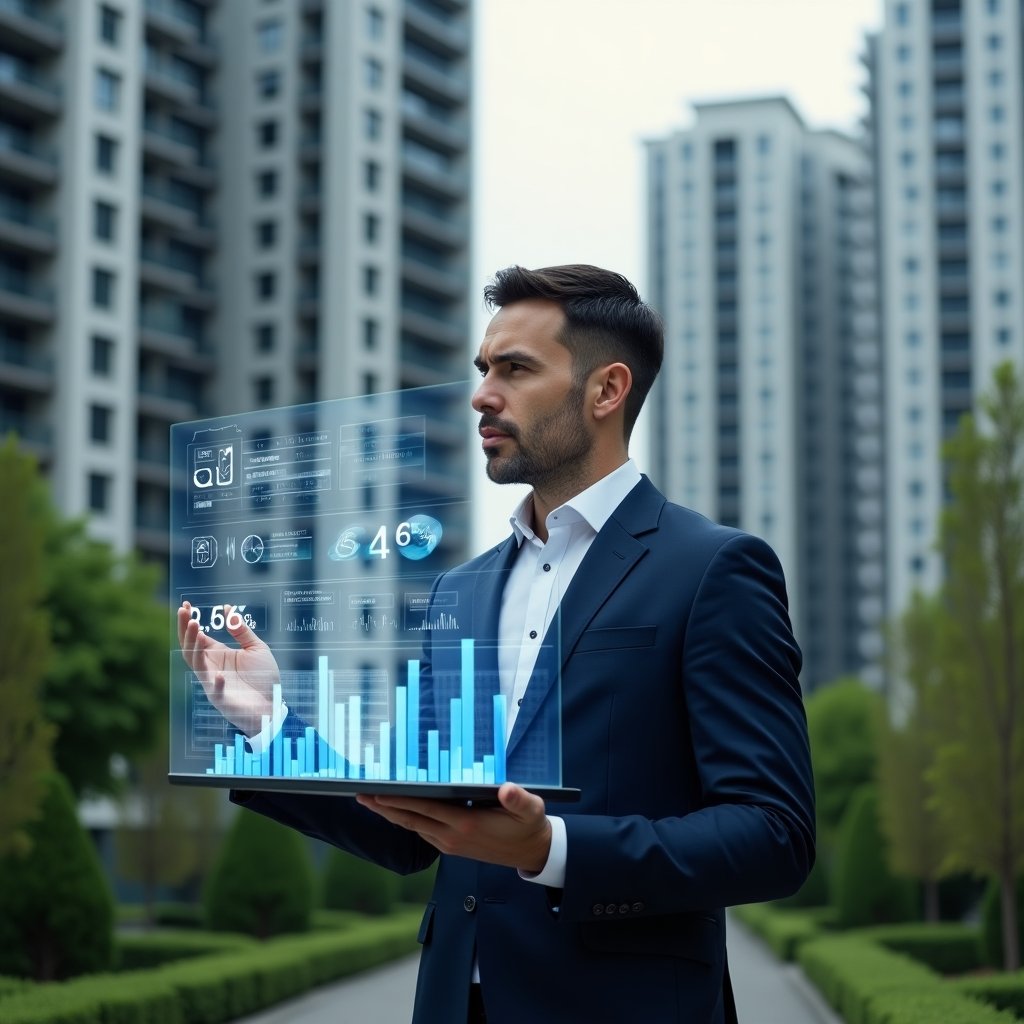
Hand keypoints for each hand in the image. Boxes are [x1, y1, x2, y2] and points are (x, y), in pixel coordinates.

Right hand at [176, 601, 279, 735]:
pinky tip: (220, 674)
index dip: (189, 622)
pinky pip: (215, 691)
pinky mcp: (222, 699)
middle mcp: (211, 667)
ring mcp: (214, 683)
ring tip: (196, 628)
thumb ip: (241, 630)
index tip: (185, 605)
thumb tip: (227, 607)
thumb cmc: (263, 677)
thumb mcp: (256, 648)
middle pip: (190, 647)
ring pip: (196, 663)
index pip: (197, 637)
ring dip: (194, 646)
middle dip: (185, 629)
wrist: (272, 705)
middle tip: (184, 611)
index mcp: (218, 654)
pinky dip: (216, 682)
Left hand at [356, 782, 551, 872]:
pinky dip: (405, 821)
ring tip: (371, 801)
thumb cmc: (529, 826)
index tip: (379, 792)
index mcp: (466, 825)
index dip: (400, 800)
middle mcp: (452, 837)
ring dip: (390, 815)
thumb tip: (507, 789)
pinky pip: (422, 832)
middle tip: (360, 795)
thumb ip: (518, 799)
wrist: (532, 853)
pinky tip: (397, 812)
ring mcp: (450, 844)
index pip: (425, 808)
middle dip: (384, 807)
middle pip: (410, 820)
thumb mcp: (531, 810)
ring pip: (413, 827)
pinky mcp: (451, 847)